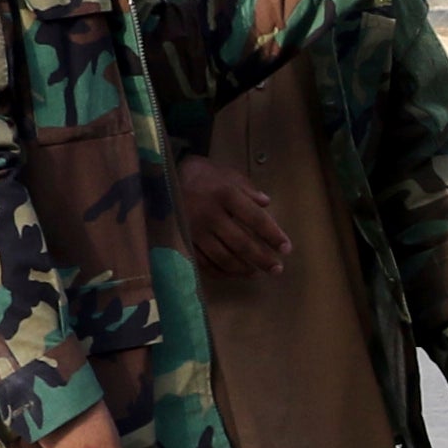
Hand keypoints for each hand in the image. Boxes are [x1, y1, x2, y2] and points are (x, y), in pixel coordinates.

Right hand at [176, 155, 290, 277]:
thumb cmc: (201, 176)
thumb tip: (266, 203)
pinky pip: (203, 262)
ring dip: (242, 269)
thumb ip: (247, 189)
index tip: (286, 248)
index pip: (255, 219)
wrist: (161, 178)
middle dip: (262, 259)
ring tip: (256, 273)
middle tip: (277, 269)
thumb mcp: (226, 174)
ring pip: (223, 257)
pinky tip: (232, 273)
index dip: (272, 235)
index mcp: (225, 194)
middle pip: (241, 243)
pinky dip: (220, 271)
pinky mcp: (183, 241)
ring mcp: (195, 230)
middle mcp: (210, 214)